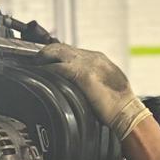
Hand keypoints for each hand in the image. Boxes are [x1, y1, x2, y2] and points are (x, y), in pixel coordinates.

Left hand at [35, 42, 151, 140]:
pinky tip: (38, 73)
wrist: (126, 112)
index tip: (44, 61)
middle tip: (34, 62)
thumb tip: (74, 84)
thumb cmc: (116, 105)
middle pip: (60, 46)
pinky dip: (45, 69)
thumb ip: (87, 79)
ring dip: (42, 58)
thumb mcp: (101, 86)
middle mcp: (91, 57)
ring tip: (33, 66)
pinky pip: (56, 67)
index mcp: (97, 59)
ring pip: (55, 51)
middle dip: (44, 53)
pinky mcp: (82, 73)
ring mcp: (87, 63)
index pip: (69, 50)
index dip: (54, 54)